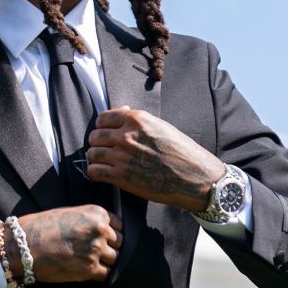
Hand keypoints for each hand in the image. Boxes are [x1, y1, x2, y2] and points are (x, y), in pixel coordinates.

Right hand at [14, 205, 121, 282]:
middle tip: (100, 253)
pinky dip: (102, 275)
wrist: (22, 246)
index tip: (106, 239)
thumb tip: (104, 231)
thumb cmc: (40, 227)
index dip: (113, 234)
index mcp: (96, 213)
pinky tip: (92, 273)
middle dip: (112, 248)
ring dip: (108, 263)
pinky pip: (107, 275)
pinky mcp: (89, 269)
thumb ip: (89, 220)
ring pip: (116, 259)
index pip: (120, 226)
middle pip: (120, 243)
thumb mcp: (68, 213)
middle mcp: (100, 230)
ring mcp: (96, 250)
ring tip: (95, 263)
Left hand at [85, 107, 222, 211]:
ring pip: (92, 153)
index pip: (103, 118)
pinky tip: (104, 174)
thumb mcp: (161, 127)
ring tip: (105, 163)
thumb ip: (138, 121)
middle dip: (98, 143)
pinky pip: (93, 171)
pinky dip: (95, 173)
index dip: (102, 127)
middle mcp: (126, 135)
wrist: (195, 177)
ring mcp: (122, 156)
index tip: (106, 134)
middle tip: (105, 150)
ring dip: (96, 158)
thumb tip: (121, 111)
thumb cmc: (182, 152)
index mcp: (137, 119)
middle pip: (94, 136)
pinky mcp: (121, 176)